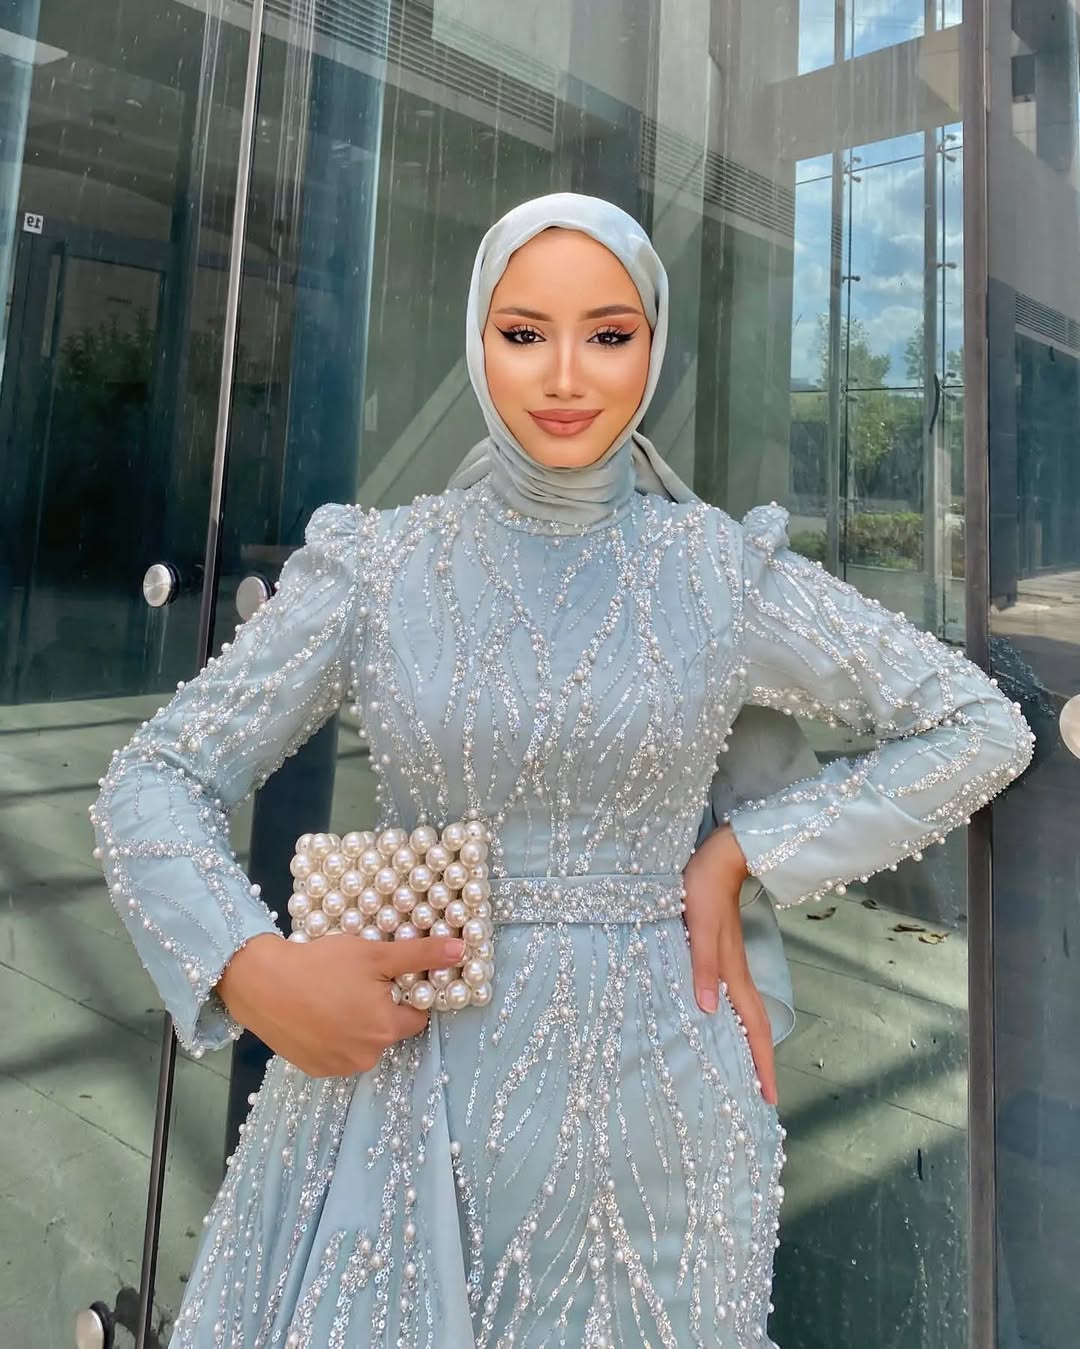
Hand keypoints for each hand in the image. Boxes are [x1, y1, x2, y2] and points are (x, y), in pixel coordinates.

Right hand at [216, 932, 465, 1077]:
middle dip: (380, 1008)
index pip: (417, 1015)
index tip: (387, 978)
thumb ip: (421, 955)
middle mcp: (367, 1056)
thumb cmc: (321, 965)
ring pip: (363, 1042)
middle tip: (354, 982)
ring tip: (332, 995)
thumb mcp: (375, 954)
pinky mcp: (315, 1069)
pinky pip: (338, 1052)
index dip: (406, 993)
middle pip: (389, 1030)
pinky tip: (317, 1012)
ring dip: (356, 1023)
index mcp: (386, 1029)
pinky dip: (333, 1035)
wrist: (260, 983)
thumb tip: (462, 951)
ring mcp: (339, 1067)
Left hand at [682, 826, 777, 1106]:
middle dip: (761, 1061)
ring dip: (750, 1042)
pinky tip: (720, 1020)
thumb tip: (707, 1010)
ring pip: (747, 1012)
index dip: (762, 1062)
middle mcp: (737, 973)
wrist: (718, 858)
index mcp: (733, 973)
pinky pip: (735, 997)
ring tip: (745, 1068)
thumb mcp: (698, 927)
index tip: (769, 1098)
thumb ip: (703, 966)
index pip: (754, 1028)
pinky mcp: (723, 953)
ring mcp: (732, 963)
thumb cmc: (703, 890)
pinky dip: (736, 1018)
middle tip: (762, 1095)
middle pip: (756, 1025)